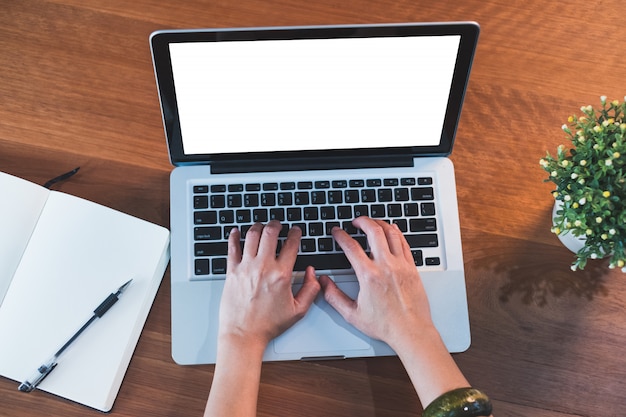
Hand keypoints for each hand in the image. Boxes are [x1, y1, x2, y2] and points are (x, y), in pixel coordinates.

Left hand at [218, 221, 320, 349]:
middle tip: (278, 224)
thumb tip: (313, 274)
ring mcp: (246, 268)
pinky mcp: (232, 272)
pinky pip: (232, 248)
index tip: (296, 231)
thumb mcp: (298, 311)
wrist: (243, 334)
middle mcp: (263, 267)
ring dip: (258, 227)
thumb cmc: (268, 325)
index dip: (295, 234)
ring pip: (251, 236)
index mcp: (281, 275)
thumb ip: (310, 290)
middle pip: (270, 233)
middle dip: (276, 224)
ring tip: (262, 227)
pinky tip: (236, 232)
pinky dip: (234, 236)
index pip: (291, 245)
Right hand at [319, 217, 433, 349]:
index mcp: (369, 275)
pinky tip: (392, 230)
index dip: (341, 236)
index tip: (336, 232)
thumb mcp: (352, 314)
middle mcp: (386, 266)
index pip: (351, 247)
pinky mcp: (412, 268)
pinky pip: (404, 243)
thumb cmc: (385, 325)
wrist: (411, 331)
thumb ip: (334, 296)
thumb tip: (323, 282)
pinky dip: (397, 232)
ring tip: (372, 222)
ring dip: (380, 223)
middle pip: (374, 231)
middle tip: (355, 221)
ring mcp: (401, 265)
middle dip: (362, 221)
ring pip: (391, 233)